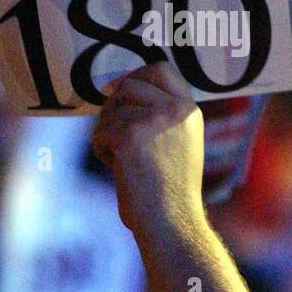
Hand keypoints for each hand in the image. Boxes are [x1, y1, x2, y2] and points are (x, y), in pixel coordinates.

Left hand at [91, 61, 204, 232]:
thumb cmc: (170, 191)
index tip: (120, 90)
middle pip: (129, 85)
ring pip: (112, 110)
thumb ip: (160, 115)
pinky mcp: (130, 134)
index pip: (161, 70)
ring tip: (125, 161)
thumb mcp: (179, 143)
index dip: (137, 75)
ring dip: (109, 134)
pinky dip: (102, 150)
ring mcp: (153, 119)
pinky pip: (102, 131)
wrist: (172, 221)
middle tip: (116, 134)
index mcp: (189, 110)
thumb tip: (119, 89)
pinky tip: (119, 169)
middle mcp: (175, 109)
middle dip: (115, 107)